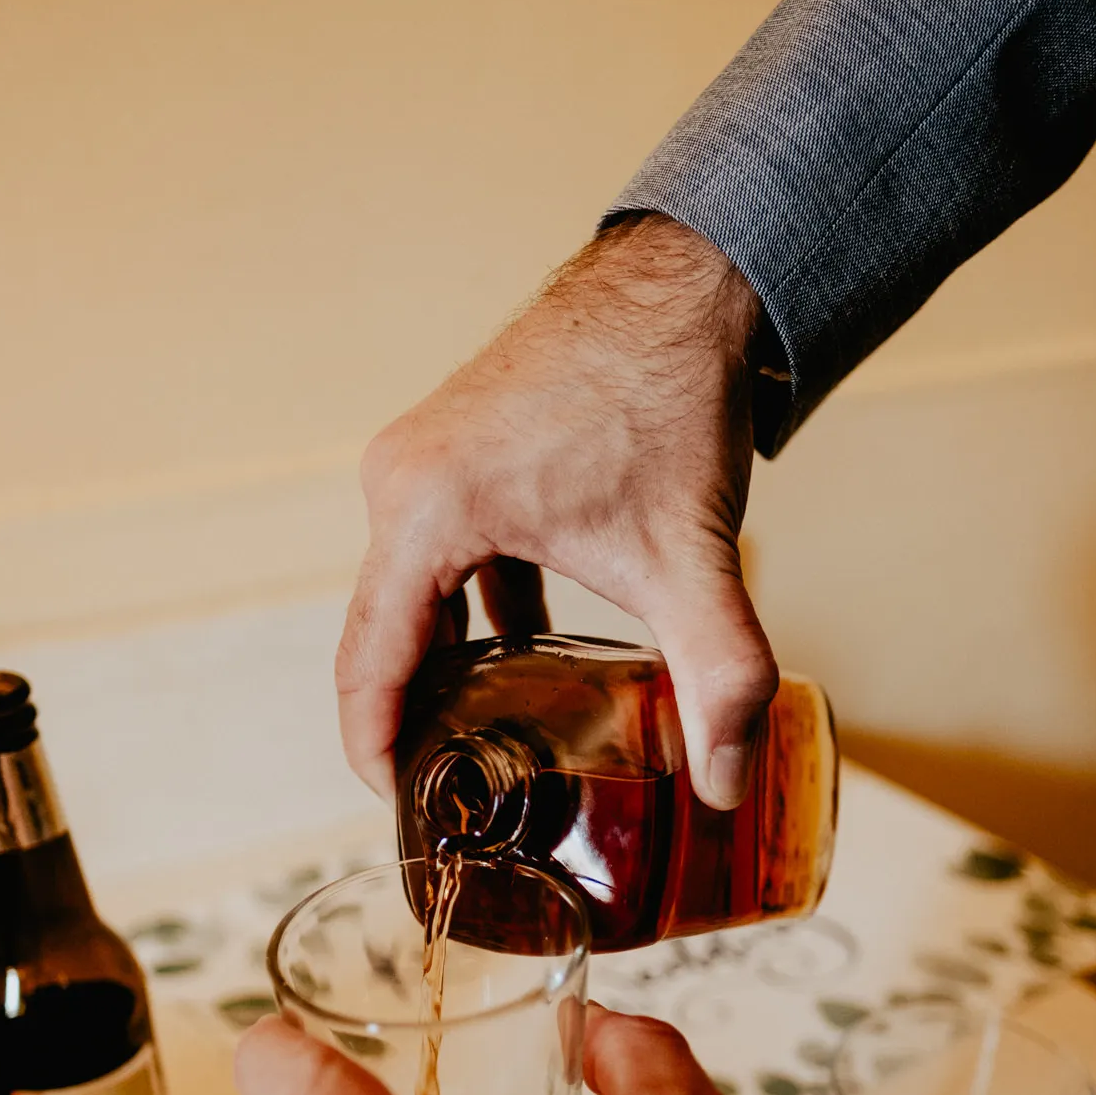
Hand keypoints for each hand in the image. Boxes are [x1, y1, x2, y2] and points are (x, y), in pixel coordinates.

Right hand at [336, 212, 775, 810]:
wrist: (690, 282)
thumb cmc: (669, 395)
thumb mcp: (689, 555)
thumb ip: (718, 675)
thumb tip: (727, 784)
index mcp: (426, 512)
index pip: (368, 665)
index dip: (373, 751)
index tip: (397, 811)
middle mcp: (401, 482)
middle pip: (383, 635)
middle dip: (411, 721)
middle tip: (448, 799)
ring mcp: (421, 461)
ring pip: (412, 597)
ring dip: (442, 668)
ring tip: (479, 746)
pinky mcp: (455, 452)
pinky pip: (441, 558)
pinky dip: (471, 615)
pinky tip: (520, 661)